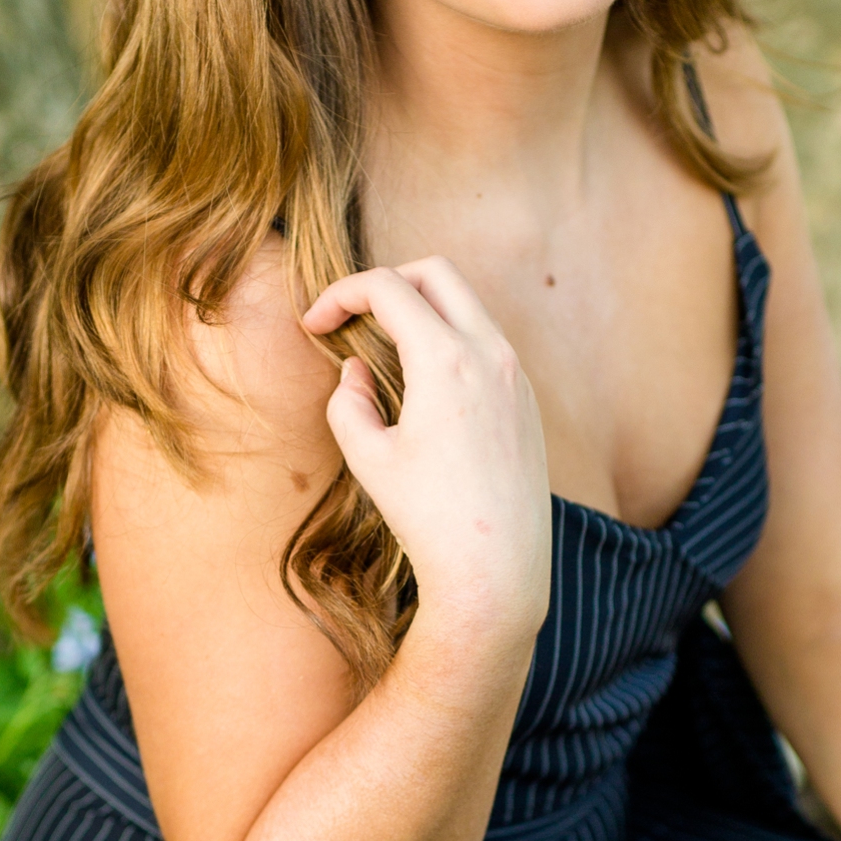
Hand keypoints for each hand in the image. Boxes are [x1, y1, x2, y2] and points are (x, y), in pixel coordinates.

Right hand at [301, 257, 551, 638]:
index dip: (340, 295)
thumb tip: (356, 371)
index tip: (314, 325)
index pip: (388, 288)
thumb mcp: (368, 457)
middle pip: (436, 273)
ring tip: (384, 351)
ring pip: (466, 306)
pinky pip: (486, 343)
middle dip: (387, 282)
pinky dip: (450, 341)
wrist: (496, 567)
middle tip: (352, 316)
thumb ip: (349, 401)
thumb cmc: (429, 517)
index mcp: (448, 359)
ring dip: (422, 311)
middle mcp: (491, 354)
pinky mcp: (526, 400)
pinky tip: (424, 384)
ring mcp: (516, 374)